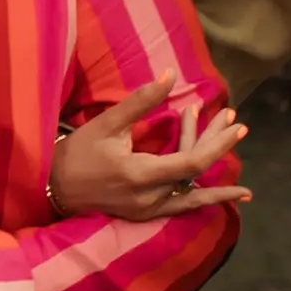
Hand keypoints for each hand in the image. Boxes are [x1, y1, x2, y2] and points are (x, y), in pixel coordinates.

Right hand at [51, 78, 249, 222]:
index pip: (192, 162)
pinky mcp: (146, 215)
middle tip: (237, 123)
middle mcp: (150, 198)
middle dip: (217, 146)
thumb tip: (170, 75)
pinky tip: (229, 194)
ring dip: (215, 172)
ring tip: (235, 157)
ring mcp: (149, 210)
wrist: (53, 189)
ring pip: (193, 190)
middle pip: (196, 173)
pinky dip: (206, 197)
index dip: (218, 144)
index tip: (236, 126)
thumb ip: (141, 102)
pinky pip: (184, 205)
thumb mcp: (107, 124)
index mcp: (141, 175)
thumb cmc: (78, 153)